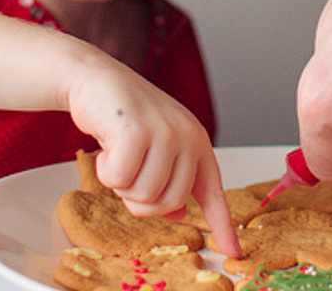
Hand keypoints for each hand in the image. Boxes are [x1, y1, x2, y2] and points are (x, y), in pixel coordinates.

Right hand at [68, 66, 240, 256]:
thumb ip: (170, 177)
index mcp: (196, 141)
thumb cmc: (126, 116)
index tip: (233, 252)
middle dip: (141, 197)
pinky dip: (106, 171)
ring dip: (122, 184)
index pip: (212, 191)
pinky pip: (121, 180)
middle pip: (170, 202)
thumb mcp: (156, 147)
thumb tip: (177, 214)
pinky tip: (107, 147)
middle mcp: (187, 136)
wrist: (98, 79)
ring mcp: (165, 132)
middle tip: (130, 168)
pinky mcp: (138, 131)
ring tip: (120, 153)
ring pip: (144, 196)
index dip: (222, 225)